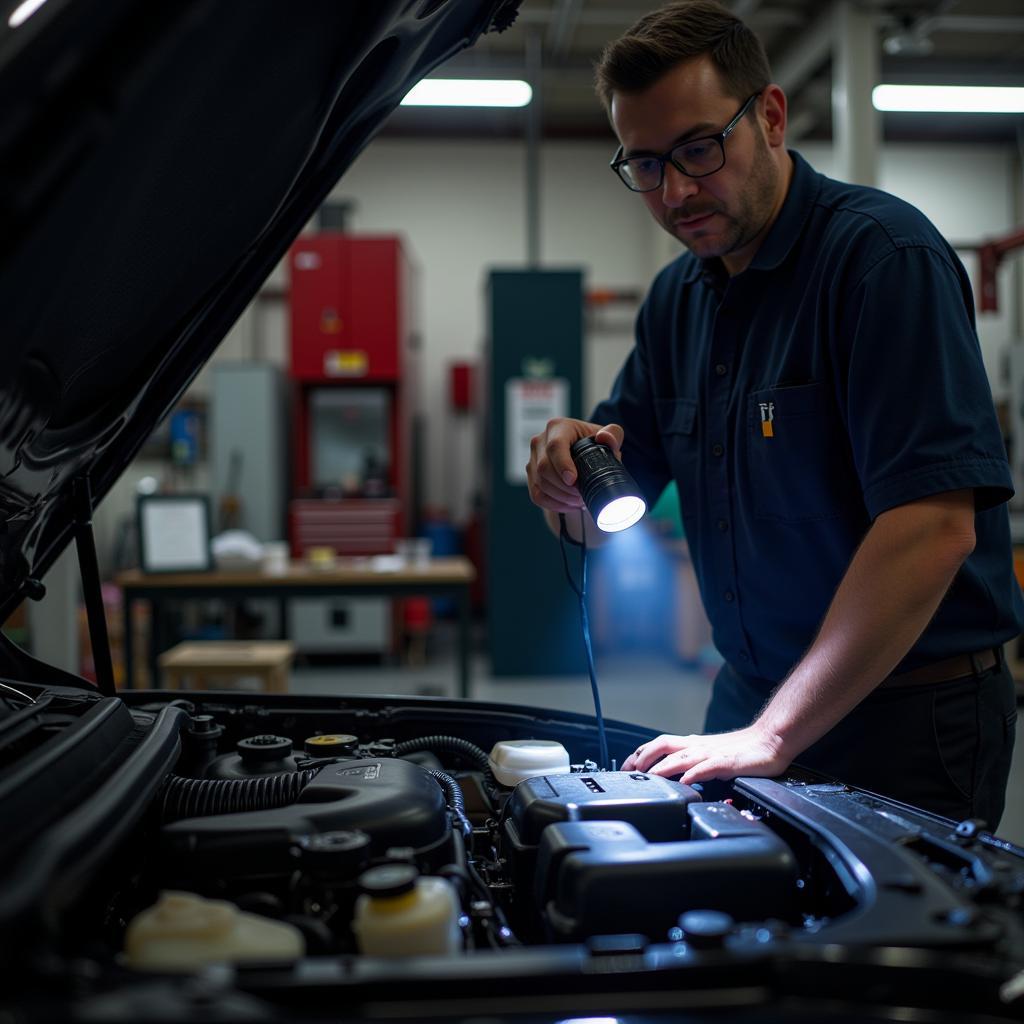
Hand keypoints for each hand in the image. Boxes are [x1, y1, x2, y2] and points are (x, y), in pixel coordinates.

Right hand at [526, 418, 623, 512]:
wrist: (581, 455)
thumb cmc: (594, 444)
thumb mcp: (608, 436)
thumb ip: (613, 434)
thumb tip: (604, 438)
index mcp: (558, 427)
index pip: (555, 446)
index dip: (562, 464)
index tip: (573, 480)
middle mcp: (540, 441)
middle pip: (544, 467)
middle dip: (564, 486)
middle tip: (582, 494)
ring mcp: (532, 459)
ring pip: (540, 483)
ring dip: (561, 496)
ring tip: (579, 499)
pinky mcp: (531, 476)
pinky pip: (537, 495)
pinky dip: (554, 504)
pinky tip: (569, 504)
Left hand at [621, 724, 791, 784]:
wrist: (771, 741)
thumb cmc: (742, 751)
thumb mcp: (709, 757)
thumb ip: (691, 764)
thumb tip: (671, 777)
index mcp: (691, 745)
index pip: (658, 745)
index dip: (639, 754)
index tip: (625, 768)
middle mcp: (697, 746)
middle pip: (662, 745)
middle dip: (643, 758)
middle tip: (630, 773)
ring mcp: (712, 753)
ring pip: (680, 756)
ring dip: (662, 767)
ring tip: (650, 778)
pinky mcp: (728, 762)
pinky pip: (708, 767)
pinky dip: (694, 774)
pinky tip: (686, 782)